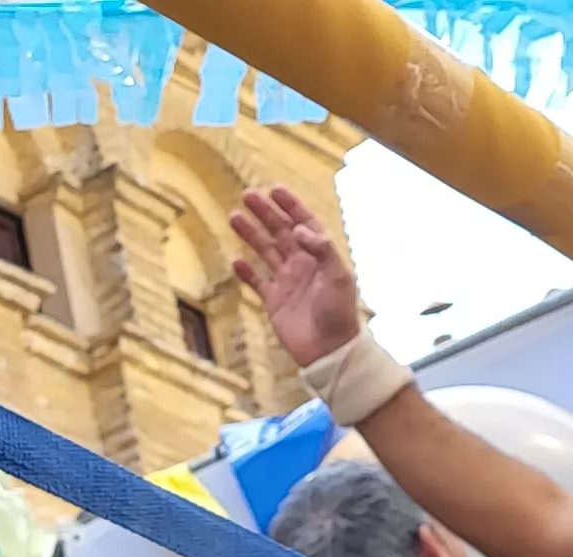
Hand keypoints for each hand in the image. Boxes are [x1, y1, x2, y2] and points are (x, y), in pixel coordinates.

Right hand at [224, 186, 362, 368]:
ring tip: (233, 217)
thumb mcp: (338, 277)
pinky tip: (236, 260)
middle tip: (247, 195)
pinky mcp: (274, 302)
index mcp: (320, 255)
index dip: (290, 205)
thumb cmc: (339, 312)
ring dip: (251, 234)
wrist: (329, 350)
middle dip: (265, 213)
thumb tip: (297, 229)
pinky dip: (246, 272)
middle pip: (280, 232)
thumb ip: (321, 249)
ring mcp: (287, 282)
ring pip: (265, 251)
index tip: (274, 189)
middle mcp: (302, 264)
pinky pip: (257, 282)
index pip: (303, 223)